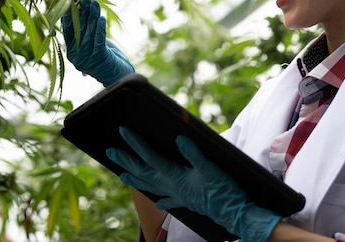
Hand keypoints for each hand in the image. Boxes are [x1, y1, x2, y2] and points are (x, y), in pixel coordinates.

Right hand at [62, 0, 134, 86]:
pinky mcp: (100, 57)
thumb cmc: (105, 58)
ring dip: (92, 16)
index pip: (68, 30)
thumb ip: (85, 32)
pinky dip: (100, 28)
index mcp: (71, 52)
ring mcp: (87, 58)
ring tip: (94, 3)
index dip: (69, 15)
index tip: (71, 1)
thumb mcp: (92, 44)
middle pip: (79, 29)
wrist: (118, 77)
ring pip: (89, 32)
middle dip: (83, 12)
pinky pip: (99, 39)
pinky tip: (101, 18)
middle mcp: (76, 56)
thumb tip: (82, 9)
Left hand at [106, 127, 280, 241]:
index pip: (149, 157)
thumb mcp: (210, 168)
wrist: (234, 213)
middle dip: (126, 161)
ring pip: (149, 186)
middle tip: (110, 152)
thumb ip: (194, 154)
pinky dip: (159, 199)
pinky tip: (156, 201)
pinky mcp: (186, 201)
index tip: (123, 132)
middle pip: (143, 172)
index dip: (135, 143)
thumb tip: (179, 139)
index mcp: (174, 176)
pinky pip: (167, 200)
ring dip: (135, 179)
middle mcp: (170, 186)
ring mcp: (176, 195)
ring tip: (122, 175)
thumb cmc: (223, 190)